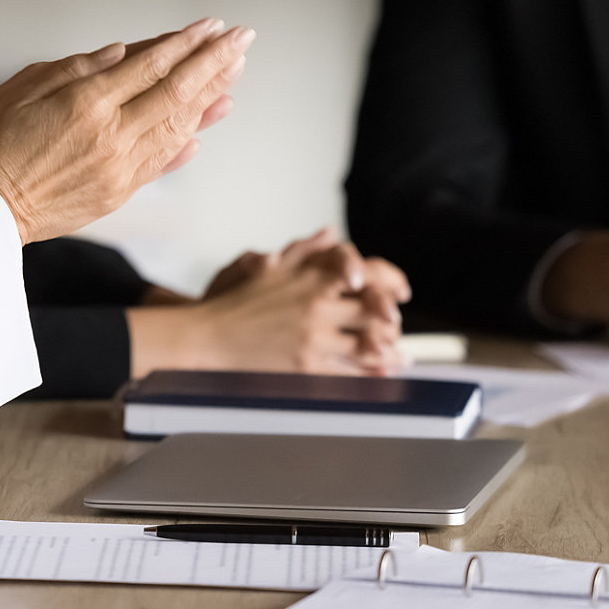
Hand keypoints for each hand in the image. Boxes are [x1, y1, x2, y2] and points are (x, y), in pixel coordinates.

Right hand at [0, 19, 252, 242]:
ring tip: (233, 78)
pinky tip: (200, 134)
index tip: (212, 27)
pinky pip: (159, 165)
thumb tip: (120, 54)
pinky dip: (183, 146)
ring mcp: (116, 169)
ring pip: (175, 128)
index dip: (186, 44)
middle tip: (242, 41)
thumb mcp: (15, 90)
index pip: (151, 66)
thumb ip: (72, 70)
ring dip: (208, 100)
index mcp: (85, 103)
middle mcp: (110, 136)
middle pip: (176, 93)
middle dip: (213, 64)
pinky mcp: (112, 195)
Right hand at [127, 238, 408, 377]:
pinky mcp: (307, 365)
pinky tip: (378, 375)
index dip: (387, 280)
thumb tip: (329, 232)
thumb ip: (302, 250)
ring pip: (367, 344)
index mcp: (308, 276)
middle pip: (372, 310)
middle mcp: (316, 304)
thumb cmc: (234, 298)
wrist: (208, 335)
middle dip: (391, 320)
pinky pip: (349, 371)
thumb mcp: (267, 265)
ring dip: (388, 352)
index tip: (399, 292)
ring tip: (401, 357)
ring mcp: (313, 336)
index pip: (362, 271)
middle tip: (398, 326)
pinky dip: (369, 373)